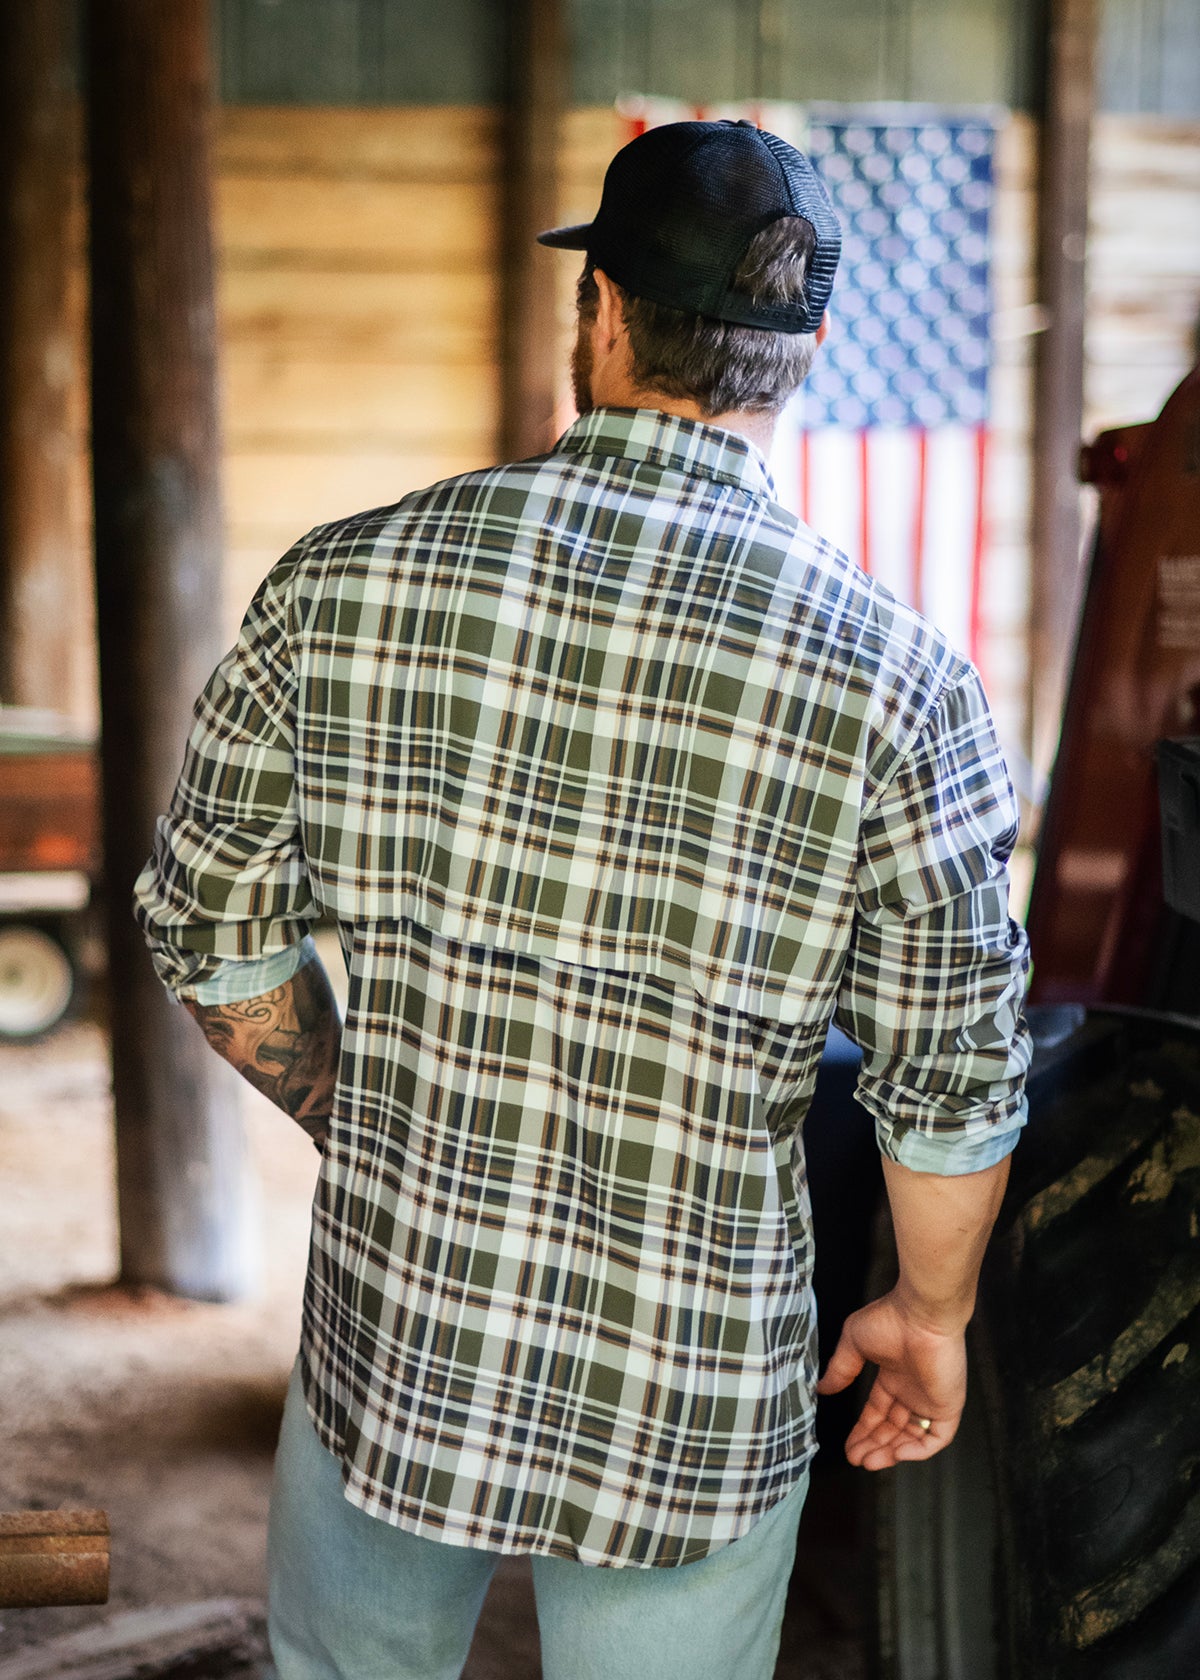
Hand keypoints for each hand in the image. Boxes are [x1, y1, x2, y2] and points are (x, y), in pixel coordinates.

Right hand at [815, 1288, 966, 1468]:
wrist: (922, 1313)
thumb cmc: (889, 1319)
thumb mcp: (854, 1343)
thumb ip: (840, 1369)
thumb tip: (821, 1388)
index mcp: (894, 1376)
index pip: (878, 1412)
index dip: (863, 1430)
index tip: (848, 1447)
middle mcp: (912, 1391)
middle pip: (892, 1429)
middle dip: (873, 1446)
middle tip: (856, 1459)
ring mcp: (931, 1399)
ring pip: (912, 1438)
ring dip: (891, 1452)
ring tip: (869, 1461)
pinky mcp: (948, 1406)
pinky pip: (937, 1438)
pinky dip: (918, 1451)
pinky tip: (896, 1452)